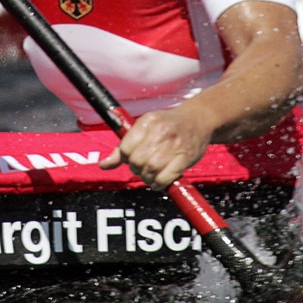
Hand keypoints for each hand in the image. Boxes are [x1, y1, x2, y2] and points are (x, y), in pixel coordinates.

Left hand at [98, 104, 212, 190]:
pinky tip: (159, 180)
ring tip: (150, 175)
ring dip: (147, 178)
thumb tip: (103, 165)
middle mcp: (161, 132)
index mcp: (147, 122)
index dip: (126, 158)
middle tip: (142, 168)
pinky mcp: (185, 158)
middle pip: (137, 161)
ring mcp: (174, 145)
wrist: (198, 120)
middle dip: (136, 169)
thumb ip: (123, 146)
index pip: (126, 147)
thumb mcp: (145, 127)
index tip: (133, 158)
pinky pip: (167, 177)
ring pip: (151, 170)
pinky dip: (159, 183)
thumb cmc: (168, 124)